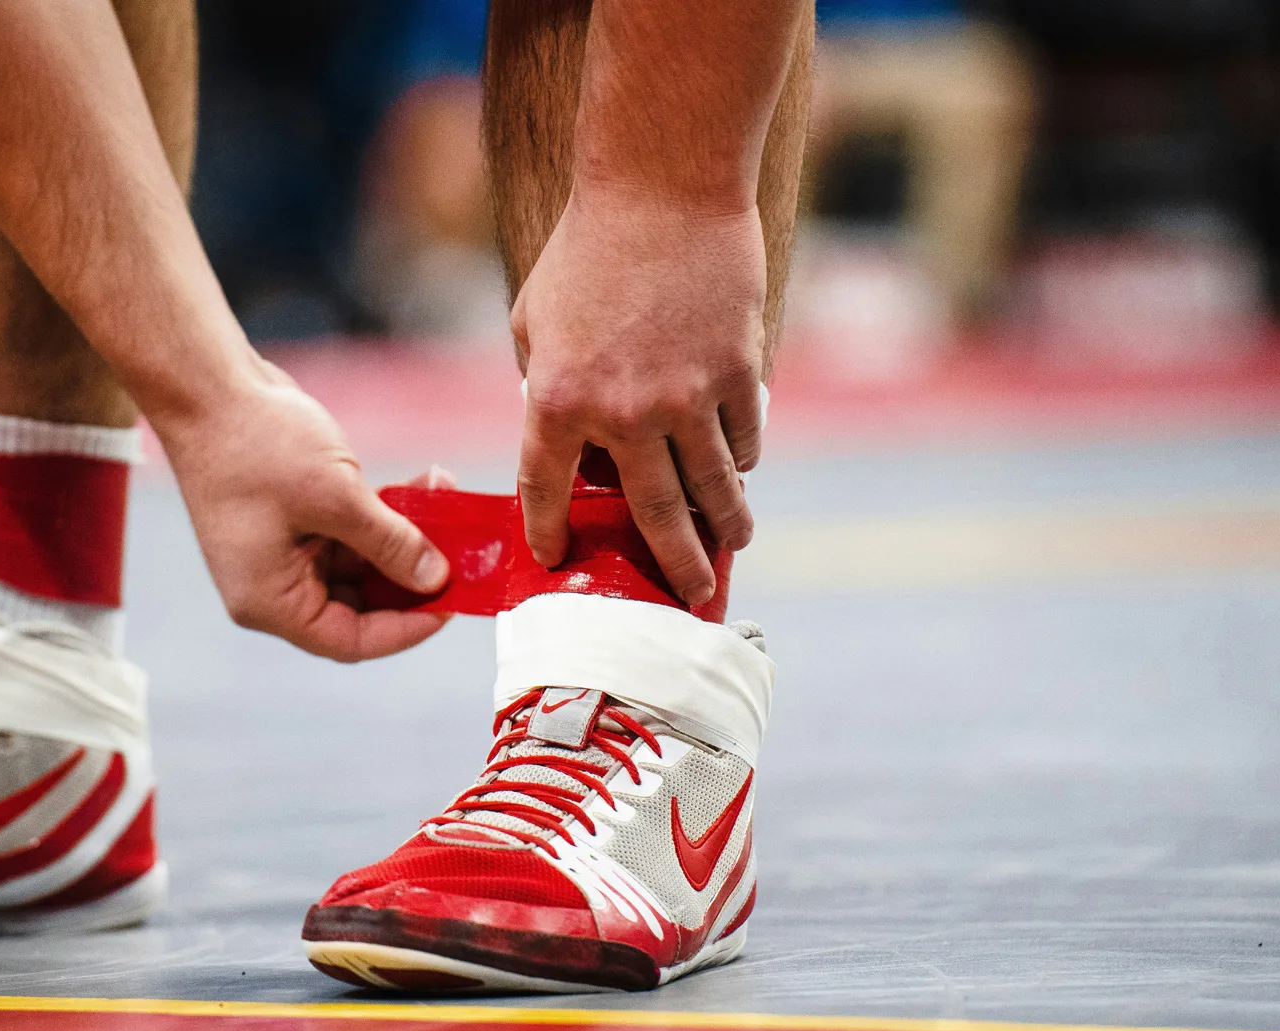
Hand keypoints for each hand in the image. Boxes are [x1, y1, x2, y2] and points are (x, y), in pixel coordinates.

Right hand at [156, 362, 451, 661]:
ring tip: (448, 499)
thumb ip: (391, 544)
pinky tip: (424, 487)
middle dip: (412, 578)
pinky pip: (348, 535)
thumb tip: (435, 579)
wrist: (208, 385)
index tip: (453, 603)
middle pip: (358, 606)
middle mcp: (273, 586)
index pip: (350, 641)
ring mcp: (281, 552)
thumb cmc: (257, 443)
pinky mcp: (292, 519)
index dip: (407, 629)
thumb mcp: (337, 497)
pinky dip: (384, 517)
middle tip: (464, 555)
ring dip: (405, 539)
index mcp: (270, 600)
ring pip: (360, 566)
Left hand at [511, 187, 764, 606]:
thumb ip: (543, 383)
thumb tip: (570, 436)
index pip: (545, 492)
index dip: (548, 533)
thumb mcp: (534, 318)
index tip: (555, 559)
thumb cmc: (587, 247)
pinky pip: (744, 436)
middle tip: (689, 595)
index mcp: (555, 401)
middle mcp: (622, 414)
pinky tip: (741, 466)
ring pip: (713, 487)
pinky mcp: (737, 373)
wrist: (662, 187)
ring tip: (734, 544)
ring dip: (727, 524)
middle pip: (653, 514)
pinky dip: (743, 456)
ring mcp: (686, 398)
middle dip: (674, 564)